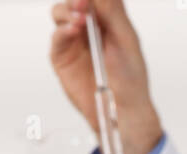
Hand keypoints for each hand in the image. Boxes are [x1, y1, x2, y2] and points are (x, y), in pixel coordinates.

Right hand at [50, 0, 163, 153]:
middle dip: (76, 0)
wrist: (123, 109)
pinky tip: (72, 32)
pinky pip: (56, 37)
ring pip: (60, 13)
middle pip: (73, 1)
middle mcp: (88, 26)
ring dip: (67, 12)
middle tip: (83, 5)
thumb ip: (113, 12)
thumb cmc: (130, 78)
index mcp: (106, 18)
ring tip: (80, 21)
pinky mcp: (62, 56)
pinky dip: (62, 31)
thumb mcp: (127, 39)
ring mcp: (73, 39)